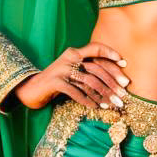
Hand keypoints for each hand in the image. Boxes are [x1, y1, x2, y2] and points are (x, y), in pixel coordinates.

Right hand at [14, 42, 130, 110]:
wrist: (31, 89)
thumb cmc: (58, 82)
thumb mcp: (73, 73)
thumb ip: (88, 71)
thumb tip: (115, 82)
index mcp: (74, 52)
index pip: (96, 48)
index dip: (110, 54)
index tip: (124, 64)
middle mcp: (68, 58)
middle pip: (96, 68)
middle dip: (112, 82)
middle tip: (123, 94)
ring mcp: (61, 69)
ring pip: (89, 81)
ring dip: (103, 94)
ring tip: (112, 104)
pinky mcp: (55, 82)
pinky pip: (76, 92)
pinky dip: (87, 100)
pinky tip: (95, 107)